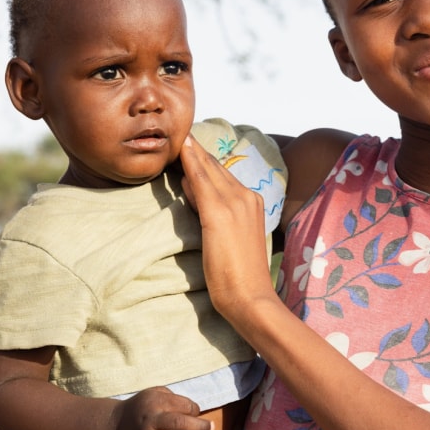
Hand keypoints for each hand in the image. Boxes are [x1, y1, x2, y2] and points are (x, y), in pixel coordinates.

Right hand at [114, 387, 211, 429]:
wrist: (116, 425)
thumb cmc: (144, 407)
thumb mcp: (156, 393)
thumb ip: (176, 399)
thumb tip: (196, 411)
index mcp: (155, 403)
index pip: (181, 405)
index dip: (194, 409)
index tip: (198, 413)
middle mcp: (149, 421)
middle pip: (177, 423)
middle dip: (198, 426)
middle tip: (211, 428)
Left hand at [180, 136, 278, 319]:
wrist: (250, 297)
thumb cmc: (239, 276)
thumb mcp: (228, 238)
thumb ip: (214, 213)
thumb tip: (192, 192)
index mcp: (253, 203)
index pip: (223, 175)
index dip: (204, 161)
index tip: (189, 145)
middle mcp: (247, 197)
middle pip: (216, 168)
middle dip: (197, 151)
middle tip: (179, 133)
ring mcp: (235, 203)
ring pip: (208, 170)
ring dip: (192, 152)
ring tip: (177, 136)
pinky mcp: (219, 213)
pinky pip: (201, 181)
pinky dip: (191, 162)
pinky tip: (181, 148)